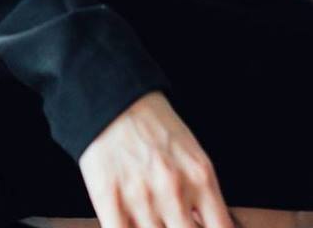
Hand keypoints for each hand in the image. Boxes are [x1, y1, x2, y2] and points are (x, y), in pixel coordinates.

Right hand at [78, 91, 233, 227]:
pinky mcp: (109, 199)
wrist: (112, 98)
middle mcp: (174, 190)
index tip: (197, 227)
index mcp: (200, 178)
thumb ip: (204, 198)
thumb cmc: (152, 126)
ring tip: (151, 219)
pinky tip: (130, 225)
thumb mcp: (192, 155)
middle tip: (171, 221)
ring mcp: (141, 197)